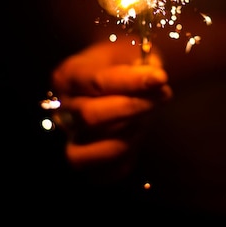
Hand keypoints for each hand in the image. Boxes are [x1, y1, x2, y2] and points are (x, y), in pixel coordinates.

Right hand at [50, 39, 171, 181]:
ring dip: (123, 138)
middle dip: (131, 108)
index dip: (131, 83)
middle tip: (163, 95)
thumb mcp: (133, 52)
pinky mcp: (85, 162)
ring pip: (85, 152)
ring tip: (145, 120)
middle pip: (90, 116)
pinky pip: (101, 174)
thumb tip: (156, 81)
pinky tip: (136, 138)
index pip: (97, 82)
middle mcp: (62, 109)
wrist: (120, 80)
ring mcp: (70, 137)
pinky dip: (123, 161)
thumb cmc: (125, 64)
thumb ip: (144, 64)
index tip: (161, 79)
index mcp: (68, 76)